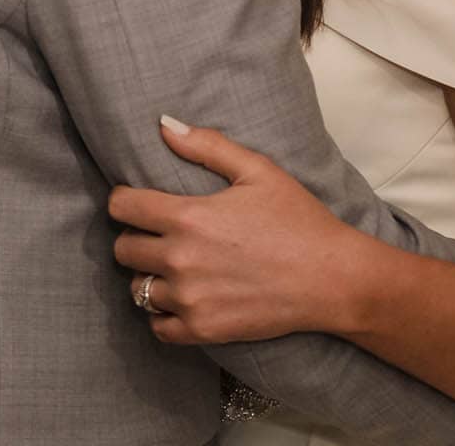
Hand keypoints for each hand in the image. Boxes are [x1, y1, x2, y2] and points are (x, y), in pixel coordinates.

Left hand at [108, 117, 382, 344]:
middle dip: (135, 238)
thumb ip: (206, 145)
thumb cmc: (298, 220)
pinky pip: (158, 326)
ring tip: (172, 268)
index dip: (125, 201)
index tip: (139, 203)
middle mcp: (180, 259)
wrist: (332, 278)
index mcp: (188, 216)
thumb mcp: (258, 170)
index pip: (122, 207)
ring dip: (149, 276)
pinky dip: (162, 314)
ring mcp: (190, 299)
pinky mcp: (203, 330)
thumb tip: (163, 124)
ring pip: (137, 288)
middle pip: (123, 249)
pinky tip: (180, 300)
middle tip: (158, 235)